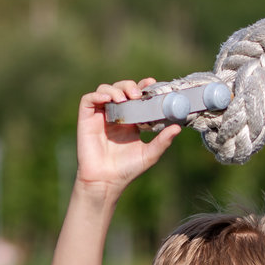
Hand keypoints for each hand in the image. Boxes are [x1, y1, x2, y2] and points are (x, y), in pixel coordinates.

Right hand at [76, 78, 181, 194]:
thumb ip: (163, 141)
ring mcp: (100, 115)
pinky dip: (97, 95)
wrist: (107, 181)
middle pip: (121, 88)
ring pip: (105, 89)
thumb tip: (178, 127)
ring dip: (115, 89)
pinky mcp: (86, 119)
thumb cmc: (127, 169)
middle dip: (129, 86)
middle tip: (137, 95)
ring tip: (124, 99)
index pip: (136, 95)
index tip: (152, 83)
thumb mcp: (150, 154)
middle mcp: (115, 114)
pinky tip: (107, 99)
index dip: (143, 86)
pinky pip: (88, 99)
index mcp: (130, 120)